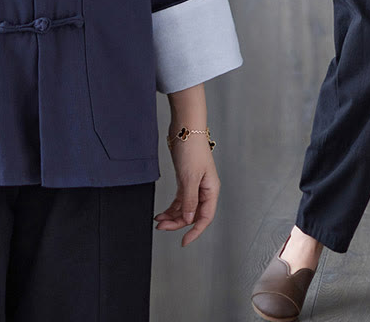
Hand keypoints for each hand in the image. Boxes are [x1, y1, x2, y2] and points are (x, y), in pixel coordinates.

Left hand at [155, 131, 219, 245]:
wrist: (185, 127)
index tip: (184, 242)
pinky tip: (162, 212)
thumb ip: (190, 199)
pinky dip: (171, 207)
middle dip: (178, 223)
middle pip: (193, 214)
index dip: (195, 231)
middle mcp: (204, 189)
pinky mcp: (185, 178)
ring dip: (173, 216)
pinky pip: (180, 199)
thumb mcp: (189, 177)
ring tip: (159, 221)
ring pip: (185, 207)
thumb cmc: (192, 148)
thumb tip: (190, 218)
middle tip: (162, 227)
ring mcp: (195, 184)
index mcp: (211, 189)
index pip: (205, 217)